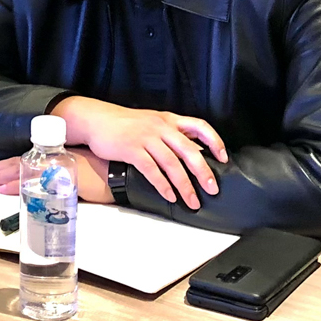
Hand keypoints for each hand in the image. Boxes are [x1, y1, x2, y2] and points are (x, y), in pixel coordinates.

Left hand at [0, 148, 112, 201]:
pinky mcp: (58, 179)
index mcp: (53, 158)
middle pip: (16, 163)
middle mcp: (50, 160)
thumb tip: (45, 191)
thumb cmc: (102, 173)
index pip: (22, 160)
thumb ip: (59, 178)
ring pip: (20, 171)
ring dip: (0, 176)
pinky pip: (33, 183)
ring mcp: (54, 168)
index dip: (3, 166)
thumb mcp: (77, 172)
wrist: (120, 173)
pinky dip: (17, 186)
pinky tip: (4, 189)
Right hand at [51, 96, 225, 208]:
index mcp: (169, 119)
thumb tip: (193, 152)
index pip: (199, 126)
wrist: (96, 119)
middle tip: (213, 189)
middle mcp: (160, 127)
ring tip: (192, 202)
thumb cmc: (125, 123)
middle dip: (203, 172)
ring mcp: (146, 138)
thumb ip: (171, 134)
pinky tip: (169, 197)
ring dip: (185, 185)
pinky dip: (162, 185)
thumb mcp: (152, 121)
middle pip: (189, 150)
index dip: (214, 141)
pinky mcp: (132, 149)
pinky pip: (152, 170)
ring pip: (172, 164)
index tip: (224, 158)